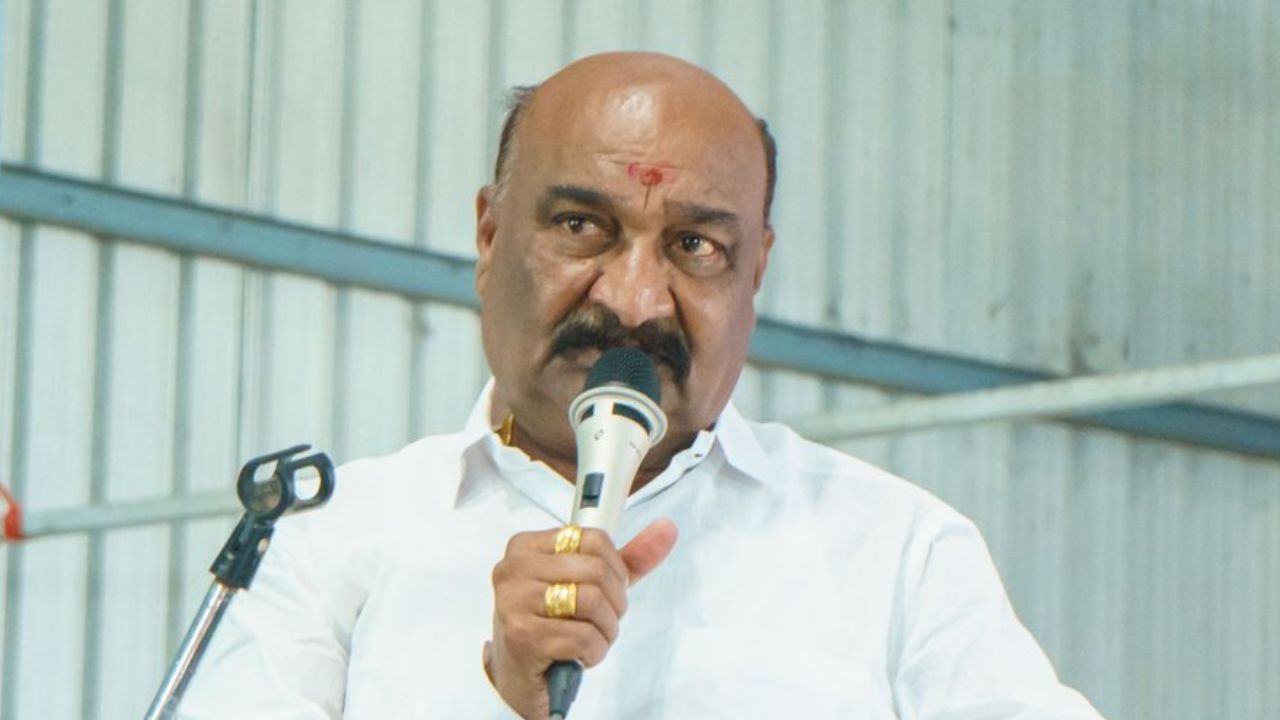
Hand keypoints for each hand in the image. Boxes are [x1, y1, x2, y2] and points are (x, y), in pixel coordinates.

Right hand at [484, 519, 677, 718]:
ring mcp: (514, 601)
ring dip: (606, 629)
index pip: (592, 538)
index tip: (606, 590)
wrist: (520, 678)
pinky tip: (581, 656)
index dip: (615, 569)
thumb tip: (668, 528)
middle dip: (614, 603)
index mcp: (526, 546)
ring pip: (592, 601)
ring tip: (592, 639)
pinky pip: (584, 636)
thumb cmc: (553, 625)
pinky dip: (594, 651)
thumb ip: (628, 558)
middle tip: (603, 621)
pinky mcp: (522, 635)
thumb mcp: (590, 585)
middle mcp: (514, 568)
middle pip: (595, 570)